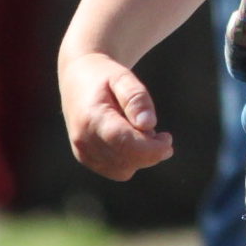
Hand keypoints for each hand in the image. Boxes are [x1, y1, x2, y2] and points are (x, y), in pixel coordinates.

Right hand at [59, 52, 173, 181]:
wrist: (78, 76)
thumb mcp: (122, 76)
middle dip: (150, 152)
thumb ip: (136, 98)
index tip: (168, 141)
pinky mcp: (85, 158)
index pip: (124, 143)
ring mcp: (82, 151)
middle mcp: (83, 140)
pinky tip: (133, 141)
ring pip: (122, 170)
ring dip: (140, 157)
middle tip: (162, 135)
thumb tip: (149, 124)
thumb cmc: (103, 75)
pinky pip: (115, 170)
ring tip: (142, 132)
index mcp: (92, 118)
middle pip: (125, 160)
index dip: (150, 149)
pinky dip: (130, 160)